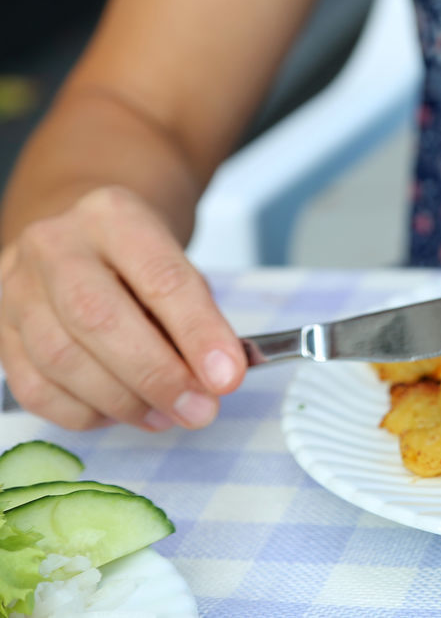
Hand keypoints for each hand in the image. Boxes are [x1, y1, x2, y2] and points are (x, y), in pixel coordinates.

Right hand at [0, 186, 245, 429]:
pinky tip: (120, 413)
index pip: (159, 277)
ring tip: (166, 416)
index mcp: (114, 215)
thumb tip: (215, 379)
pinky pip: (33, 388)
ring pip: (60, 359)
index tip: (228, 377)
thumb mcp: (181, 266)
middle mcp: (55, 245)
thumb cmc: (141, 259)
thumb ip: (198, 316)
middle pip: (98, 319)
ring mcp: (15, 288)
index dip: (197, 332)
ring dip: (122, 402)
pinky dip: (82, 413)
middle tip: (199, 411)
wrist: (82, 237)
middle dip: (155, 376)